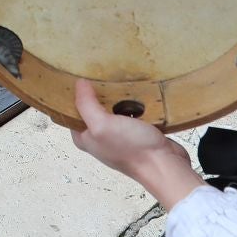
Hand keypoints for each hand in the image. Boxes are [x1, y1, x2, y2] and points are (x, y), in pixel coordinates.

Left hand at [71, 80, 203, 210]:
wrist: (164, 164)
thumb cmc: (132, 149)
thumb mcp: (102, 125)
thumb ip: (87, 105)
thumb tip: (79, 83)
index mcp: (86, 138)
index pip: (72, 112)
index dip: (74, 95)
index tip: (79, 75)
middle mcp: (100, 137)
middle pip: (93, 108)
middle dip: (97, 92)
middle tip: (100, 72)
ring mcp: (119, 135)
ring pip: (113, 108)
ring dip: (116, 95)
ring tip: (118, 77)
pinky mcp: (137, 132)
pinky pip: (131, 111)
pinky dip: (132, 101)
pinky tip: (134, 90)